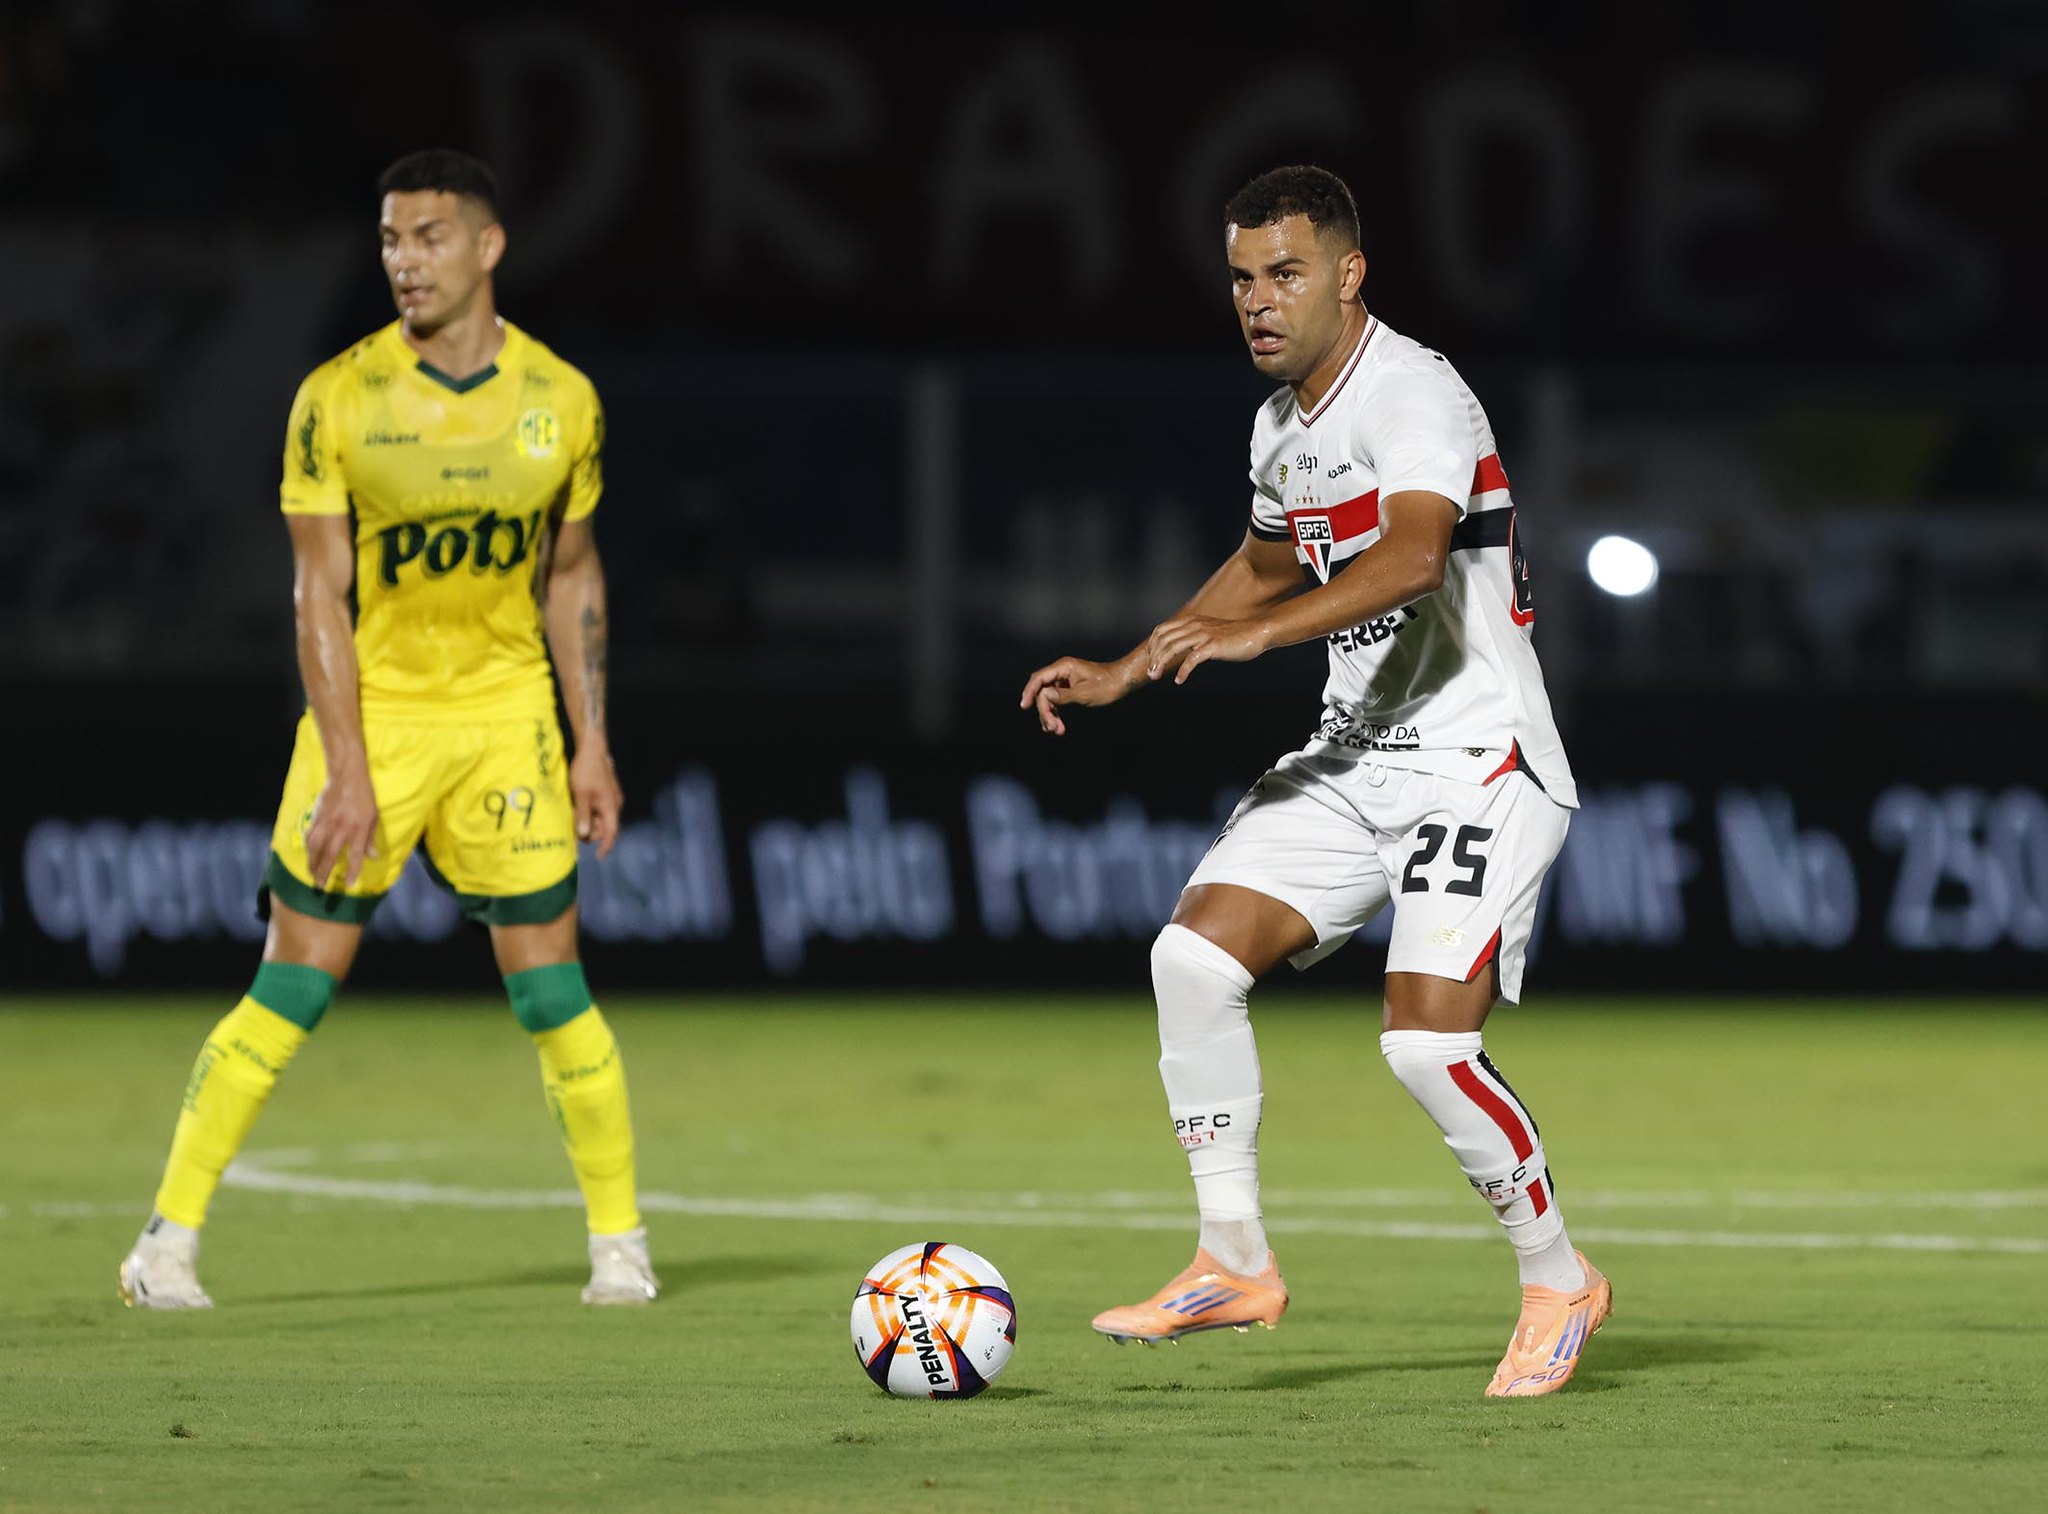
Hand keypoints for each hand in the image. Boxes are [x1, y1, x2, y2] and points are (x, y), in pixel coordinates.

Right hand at [306, 766, 378, 888]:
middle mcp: (341, 829)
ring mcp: (326, 824)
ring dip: (312, 863)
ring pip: (315, 848)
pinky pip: (309, 836)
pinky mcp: (316, 817)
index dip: (353, 872)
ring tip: (311, 874)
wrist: (346, 777)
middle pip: (330, 856)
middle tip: (320, 886)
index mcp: (358, 830)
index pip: (356, 856)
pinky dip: (307, 848)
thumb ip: (370, 839)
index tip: (349, 885)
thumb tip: (373, 857)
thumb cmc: (364, 797)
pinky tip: (308, 855)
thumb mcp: (373, 817)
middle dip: (324, 873)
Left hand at [570, 742, 623, 857]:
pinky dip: (589, 812)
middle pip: (604, 827)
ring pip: (600, 818)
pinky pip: (598, 809)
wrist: (592, 750)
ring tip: (573, 809)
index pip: (611, 832)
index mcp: (610, 807)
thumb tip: (583, 835)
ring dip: (587, 820)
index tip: (598, 856)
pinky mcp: (606, 793)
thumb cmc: (586, 771)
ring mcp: (611, 799)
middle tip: (572, 821)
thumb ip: (582, 816)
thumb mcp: (581, 795)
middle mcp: (614, 805)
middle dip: (590, 830)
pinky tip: (578, 804)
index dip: (606, 846)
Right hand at [1018, 656, 1137, 735]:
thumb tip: (1044, 695)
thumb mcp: (1085, 693)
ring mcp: (1065, 678)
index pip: (1039, 679)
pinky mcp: (1069, 686)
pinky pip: (1056, 699)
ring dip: (1050, 714)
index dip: (1030, 692)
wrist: (1122, 681)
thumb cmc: (1106, 685)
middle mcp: (1062, 671)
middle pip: (1042, 690)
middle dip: (1044, 710)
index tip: (1024, 706)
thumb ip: (1063, 696)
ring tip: (1056, 730)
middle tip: (1051, 728)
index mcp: (1064, 667)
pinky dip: (1056, 712)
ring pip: (1048, 697)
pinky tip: (1058, 725)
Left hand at [1146, 615, 1271, 685]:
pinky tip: (1179, 680)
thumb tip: (1179, 647)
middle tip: (1151, 674)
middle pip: (1163, 640)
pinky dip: (1182, 671)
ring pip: (1172, 648)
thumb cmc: (1233, 636)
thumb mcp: (1208, 632)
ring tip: (1156, 676)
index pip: (1161, 630)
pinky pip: (1191, 659)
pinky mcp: (1212, 646)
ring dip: (1161, 664)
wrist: (1255, 633)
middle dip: (1153, 658)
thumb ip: (1193, 636)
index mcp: (1190, 621)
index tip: (1151, 660)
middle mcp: (1194, 625)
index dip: (1152, 645)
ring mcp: (1203, 635)